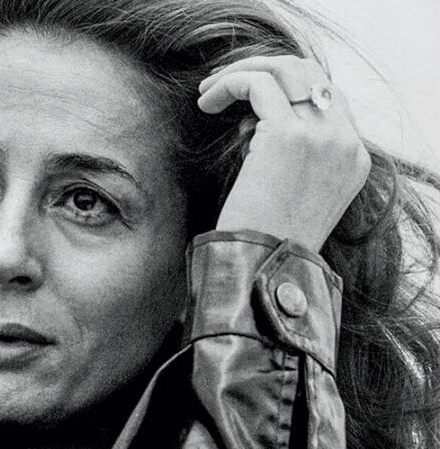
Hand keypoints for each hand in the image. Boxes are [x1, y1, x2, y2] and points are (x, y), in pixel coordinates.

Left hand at [197, 56, 370, 251]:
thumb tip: (255, 125)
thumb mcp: (295, 195)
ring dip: (243, 72)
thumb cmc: (268, 239)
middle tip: (223, 83)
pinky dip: (230, 84)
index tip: (248, 100)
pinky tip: (207, 104)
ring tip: (209, 93)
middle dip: (264, 69)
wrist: (266, 266)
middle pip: (311, 74)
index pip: (327, 97)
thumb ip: (292, 158)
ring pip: (286, 70)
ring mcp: (322, 135)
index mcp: (353, 159)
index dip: (285, 88)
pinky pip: (258, 83)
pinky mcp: (289, 135)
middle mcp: (346, 142)